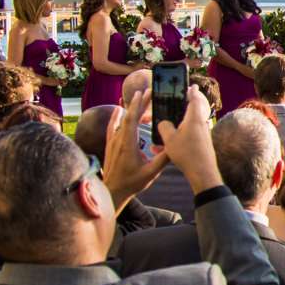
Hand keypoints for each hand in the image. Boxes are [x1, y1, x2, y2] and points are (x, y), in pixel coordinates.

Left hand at [101, 73, 168, 203]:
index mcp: (128, 144)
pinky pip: (112, 127)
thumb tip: (174, 145)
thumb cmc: (131, 183)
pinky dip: (116, 117)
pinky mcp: (110, 145)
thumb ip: (163, 158)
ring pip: (121, 121)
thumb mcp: (151, 172)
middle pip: (128, 116)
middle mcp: (118, 140)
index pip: (132, 119)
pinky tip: (118, 110)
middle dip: (138, 103)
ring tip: (141, 102)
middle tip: (147, 92)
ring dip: (131, 110)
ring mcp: (113, 142)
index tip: (144, 93)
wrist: (112, 191)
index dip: (138, 104)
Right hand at [156, 84, 221, 190]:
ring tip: (164, 134)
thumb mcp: (169, 139)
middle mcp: (201, 124)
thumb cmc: (187, 154)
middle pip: (192, 112)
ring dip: (178, 128)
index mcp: (194, 118)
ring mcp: (204, 135)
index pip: (194, 99)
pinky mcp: (203, 144)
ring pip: (189, 126)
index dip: (192, 91)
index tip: (192, 85)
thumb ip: (164, 127)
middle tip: (175, 106)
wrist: (203, 173)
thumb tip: (164, 123)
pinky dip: (180, 139)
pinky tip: (168, 148)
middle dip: (182, 110)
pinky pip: (190, 137)